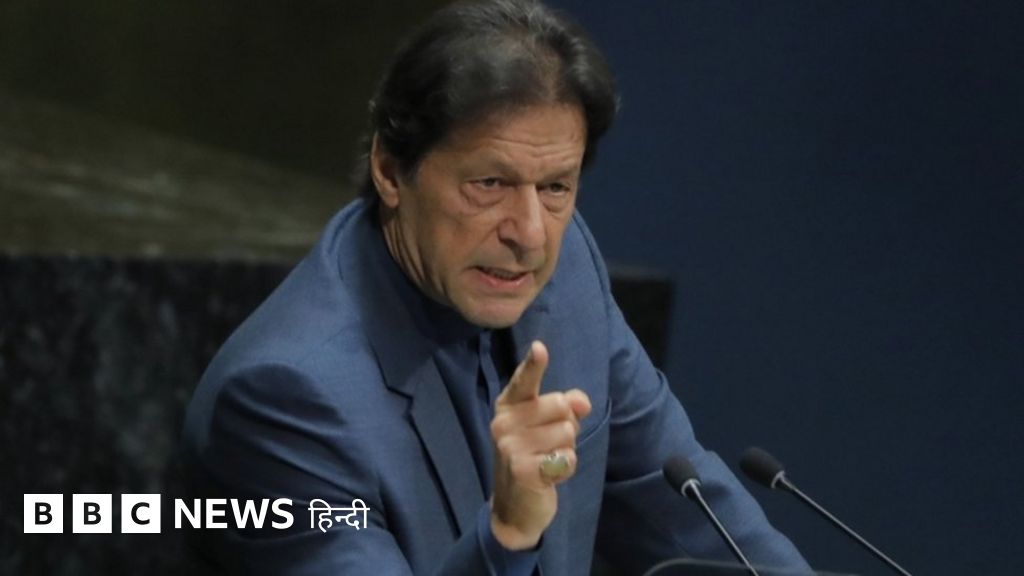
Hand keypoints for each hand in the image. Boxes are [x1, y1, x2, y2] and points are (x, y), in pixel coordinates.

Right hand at [489, 340, 591, 549]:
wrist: (515, 506)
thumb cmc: (534, 456)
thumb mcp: (549, 427)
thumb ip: (568, 407)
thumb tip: (583, 402)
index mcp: (508, 405)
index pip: (524, 381)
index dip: (534, 364)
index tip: (540, 348)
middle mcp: (504, 422)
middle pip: (561, 406)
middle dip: (567, 426)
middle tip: (549, 443)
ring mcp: (511, 446)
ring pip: (568, 432)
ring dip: (567, 449)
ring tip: (548, 459)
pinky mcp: (522, 469)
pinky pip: (567, 457)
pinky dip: (566, 468)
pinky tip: (549, 475)